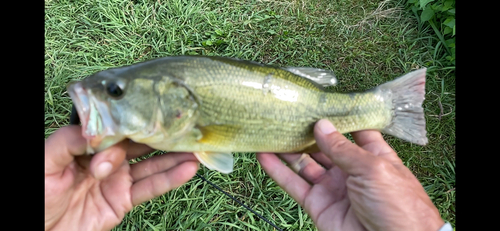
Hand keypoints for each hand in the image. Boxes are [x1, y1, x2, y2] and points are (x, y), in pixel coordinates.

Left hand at [45, 125, 198, 230]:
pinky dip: (171, 179)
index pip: (117, 128)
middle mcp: (107, 158)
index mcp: (88, 144)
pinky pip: (151, 187)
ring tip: (197, 146)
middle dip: (162, 135)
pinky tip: (188, 169)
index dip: (135, 121)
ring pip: (151, 164)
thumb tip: (99, 128)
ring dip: (174, 156)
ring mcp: (118, 179)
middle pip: (140, 143)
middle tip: (187, 125)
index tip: (156, 113)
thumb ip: (69, 140)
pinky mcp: (124, 199)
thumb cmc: (37, 195)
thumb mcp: (45, 162)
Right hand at [257, 119, 443, 230]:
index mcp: (372, 157)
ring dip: (288, 148)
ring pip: (305, 163)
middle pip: (324, 146)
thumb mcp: (373, 169)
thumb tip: (322, 125)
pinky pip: (294, 185)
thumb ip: (343, 148)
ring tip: (270, 129)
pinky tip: (264, 155)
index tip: (319, 102)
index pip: (353, 132)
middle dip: (307, 130)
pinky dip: (278, 171)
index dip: (337, 118)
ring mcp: (332, 188)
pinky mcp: (317, 205)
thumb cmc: (397, 207)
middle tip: (287, 113)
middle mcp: (351, 171)